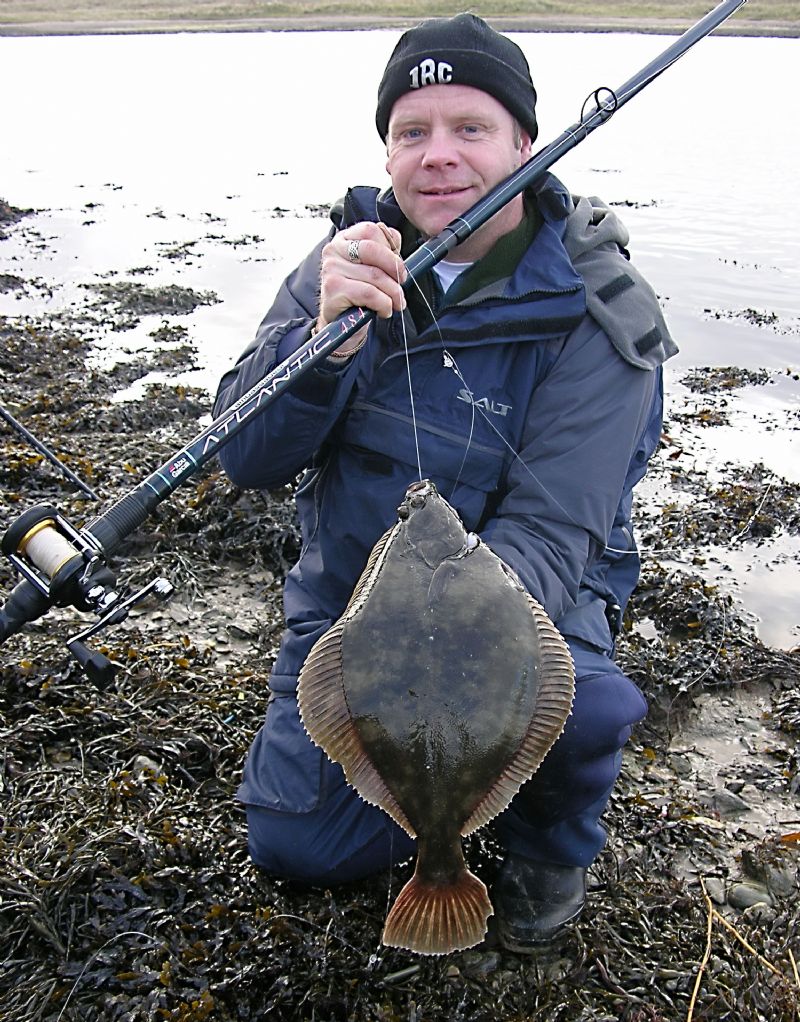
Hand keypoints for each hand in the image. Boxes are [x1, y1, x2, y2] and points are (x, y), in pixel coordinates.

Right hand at [317, 222, 405, 355]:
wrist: (342, 324)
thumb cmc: (360, 293)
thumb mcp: (372, 267)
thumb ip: (384, 249)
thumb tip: (395, 240)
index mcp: (344, 239)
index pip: (372, 229)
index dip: (391, 247)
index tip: (398, 265)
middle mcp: (334, 249)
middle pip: (373, 249)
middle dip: (395, 268)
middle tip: (402, 282)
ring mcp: (331, 269)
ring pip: (375, 275)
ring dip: (393, 292)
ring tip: (397, 302)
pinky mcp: (333, 289)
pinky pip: (369, 293)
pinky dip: (384, 304)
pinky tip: (384, 310)